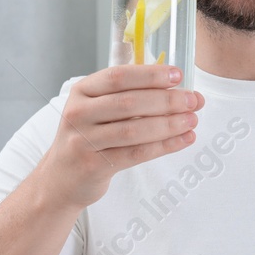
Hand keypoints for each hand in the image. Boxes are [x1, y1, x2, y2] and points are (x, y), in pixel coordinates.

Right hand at [37, 64, 204, 209]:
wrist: (61, 179)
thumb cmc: (88, 138)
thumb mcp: (97, 110)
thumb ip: (130, 97)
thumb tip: (180, 91)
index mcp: (82, 91)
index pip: (118, 76)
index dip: (150, 75)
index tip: (178, 76)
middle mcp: (79, 113)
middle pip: (130, 102)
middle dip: (167, 101)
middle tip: (194, 101)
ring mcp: (84, 140)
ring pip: (134, 130)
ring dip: (169, 124)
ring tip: (192, 120)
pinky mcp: (94, 165)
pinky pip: (136, 154)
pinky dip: (164, 146)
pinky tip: (183, 140)